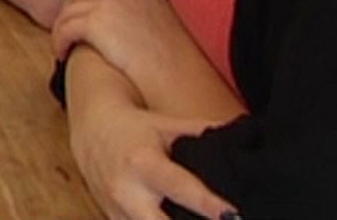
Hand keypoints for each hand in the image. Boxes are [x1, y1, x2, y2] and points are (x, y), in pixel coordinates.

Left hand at [53, 0, 226, 106]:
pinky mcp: (95, 23)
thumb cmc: (176, 63)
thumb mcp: (164, 25)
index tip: (83, 12)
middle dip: (71, 10)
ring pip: (69, 10)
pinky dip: (60, 40)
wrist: (177, 77)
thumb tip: (125, 25)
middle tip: (67, 29)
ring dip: (63, 27)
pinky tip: (63, 53)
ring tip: (64, 44)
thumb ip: (144, 15)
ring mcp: (108, 4)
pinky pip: (65, 27)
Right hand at [68, 87, 237, 219]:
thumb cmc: (135, 127)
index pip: (181, 188)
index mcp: (144, 163)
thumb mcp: (167, 125)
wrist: (91, 130)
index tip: (233, 216)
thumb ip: (203, 132)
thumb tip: (244, 136)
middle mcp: (128, 191)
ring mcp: (118, 210)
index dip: (209, 205)